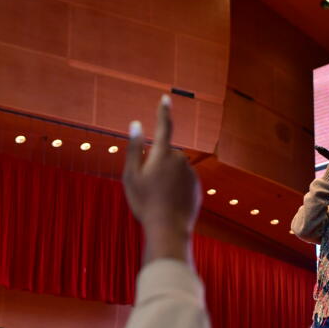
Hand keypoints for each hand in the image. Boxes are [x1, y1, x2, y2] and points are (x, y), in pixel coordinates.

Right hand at [123, 95, 200, 262]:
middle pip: (166, 154)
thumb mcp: (131, 175)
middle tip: (148, 187)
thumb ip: (133, 148)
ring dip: (167, 178)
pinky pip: (183, 181)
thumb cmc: (145, 203)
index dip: (163, 112)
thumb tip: (135, 124)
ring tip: (159, 199)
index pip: (164, 126)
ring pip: (175, 169)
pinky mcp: (197, 187)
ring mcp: (190, 173)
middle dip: (157, 164)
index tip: (166, 98)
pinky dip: (176, 188)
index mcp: (162, 154)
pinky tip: (170, 203)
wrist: (168, 229)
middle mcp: (180, 160)